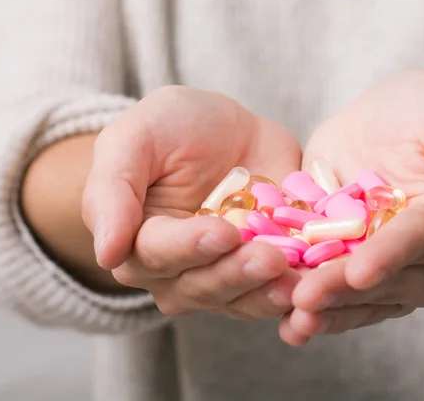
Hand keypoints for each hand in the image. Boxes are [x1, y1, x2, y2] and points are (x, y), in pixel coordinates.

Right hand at [82, 86, 301, 319]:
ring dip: (268, 292)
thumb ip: (111, 190)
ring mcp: (226, 270)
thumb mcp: (132, 138)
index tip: (220, 232)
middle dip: (235, 274)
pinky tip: (317, 289)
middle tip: (268, 258)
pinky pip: (278, 288)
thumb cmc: (169, 127)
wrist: (222, 126)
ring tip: (297, 280)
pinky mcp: (266, 264)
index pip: (158, 255)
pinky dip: (298, 292)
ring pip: (242, 296)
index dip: (189, 247)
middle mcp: (181, 268)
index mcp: (141, 240)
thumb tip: (105, 253)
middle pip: (202, 286)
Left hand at [280, 70, 423, 344]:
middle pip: (386, 277)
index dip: (391, 255)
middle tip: (306, 297)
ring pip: (360, 296)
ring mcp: (382, 261)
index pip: (419, 239)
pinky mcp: (348, 259)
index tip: (361, 271)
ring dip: (327, 310)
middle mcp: (422, 255)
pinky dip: (313, 308)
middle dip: (345, 288)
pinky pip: (336, 292)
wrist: (386, 120)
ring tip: (294, 317)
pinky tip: (289, 324)